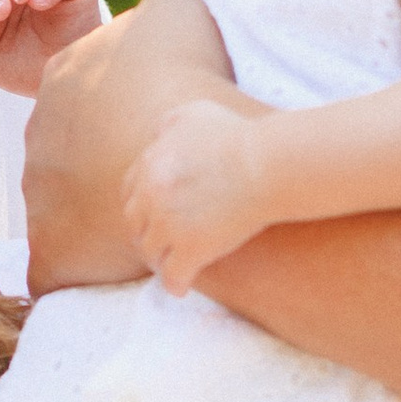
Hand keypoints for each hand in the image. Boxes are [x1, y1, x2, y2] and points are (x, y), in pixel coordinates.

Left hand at [124, 100, 274, 297]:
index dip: (141, 207)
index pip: (130, 192)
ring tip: (170, 267)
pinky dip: (175, 283)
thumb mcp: (196, 114)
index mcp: (151, 162)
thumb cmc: (241, 137)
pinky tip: (181, 287)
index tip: (152, 217)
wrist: (269, 163)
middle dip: (145, 235)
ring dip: (158, 261)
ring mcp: (169, 223)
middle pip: (135, 224)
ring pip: (150, 252)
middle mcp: (152, 193)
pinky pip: (172, 275)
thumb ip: (168, 124)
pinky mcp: (191, 248)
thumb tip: (156, 137)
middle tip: (159, 245)